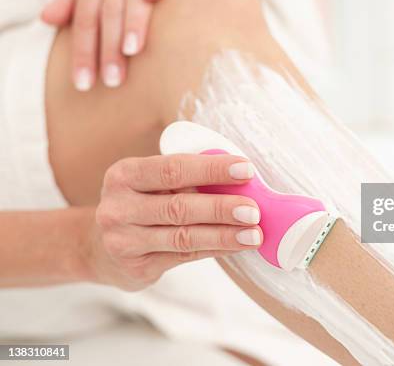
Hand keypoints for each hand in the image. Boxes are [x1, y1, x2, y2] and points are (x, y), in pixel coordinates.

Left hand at [41, 0, 177, 90]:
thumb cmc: (130, 3)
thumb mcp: (101, 6)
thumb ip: (74, 10)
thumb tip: (44, 17)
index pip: (84, 20)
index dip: (82, 52)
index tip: (84, 84)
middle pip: (107, 12)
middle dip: (108, 48)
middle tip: (112, 80)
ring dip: (132, 23)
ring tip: (131, 51)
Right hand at [88, 153, 261, 290]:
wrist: (97, 247)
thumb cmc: (139, 204)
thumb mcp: (149, 183)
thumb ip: (185, 178)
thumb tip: (239, 179)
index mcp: (124, 175)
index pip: (173, 168)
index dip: (212, 169)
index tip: (246, 169)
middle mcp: (118, 207)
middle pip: (179, 206)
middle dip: (221, 207)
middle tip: (253, 209)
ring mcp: (123, 240)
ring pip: (183, 236)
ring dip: (224, 235)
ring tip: (253, 233)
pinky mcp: (136, 267)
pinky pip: (184, 256)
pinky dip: (215, 249)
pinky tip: (236, 245)